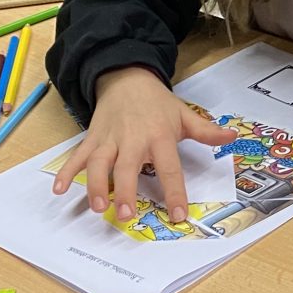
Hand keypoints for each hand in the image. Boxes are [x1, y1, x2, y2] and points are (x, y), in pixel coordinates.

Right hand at [51, 66, 236, 223]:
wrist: (127, 78)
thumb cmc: (157, 103)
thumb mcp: (184, 114)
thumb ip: (206, 131)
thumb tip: (232, 137)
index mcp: (159, 136)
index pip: (169, 168)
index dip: (174, 192)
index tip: (178, 215)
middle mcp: (132, 139)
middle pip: (127, 167)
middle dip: (124, 190)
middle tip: (125, 214)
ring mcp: (109, 139)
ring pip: (99, 163)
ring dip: (95, 185)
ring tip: (97, 208)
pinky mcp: (92, 138)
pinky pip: (77, 156)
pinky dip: (66, 172)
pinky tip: (59, 190)